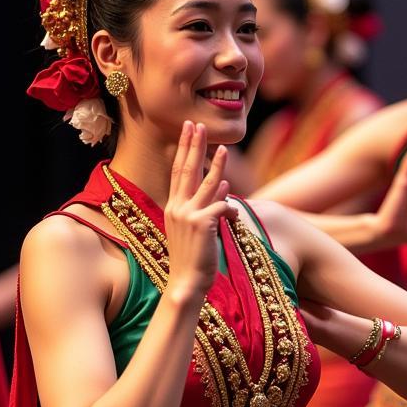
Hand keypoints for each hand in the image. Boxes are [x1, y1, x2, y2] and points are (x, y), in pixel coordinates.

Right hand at [164, 122, 237, 300]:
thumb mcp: (197, 229)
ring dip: (218, 165)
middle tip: (196, 124)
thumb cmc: (192, 259)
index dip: (184, 150)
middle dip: (192, 145)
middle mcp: (177, 208)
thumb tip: (224, 187)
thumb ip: (208, 205)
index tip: (188, 130)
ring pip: (209, 184)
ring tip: (225, 149)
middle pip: (187, 170)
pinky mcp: (202, 224)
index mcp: (173, 207)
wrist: (186, 282)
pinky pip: (223, 207)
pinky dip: (231, 208)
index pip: (178, 172)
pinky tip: (234, 216)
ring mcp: (188, 215)